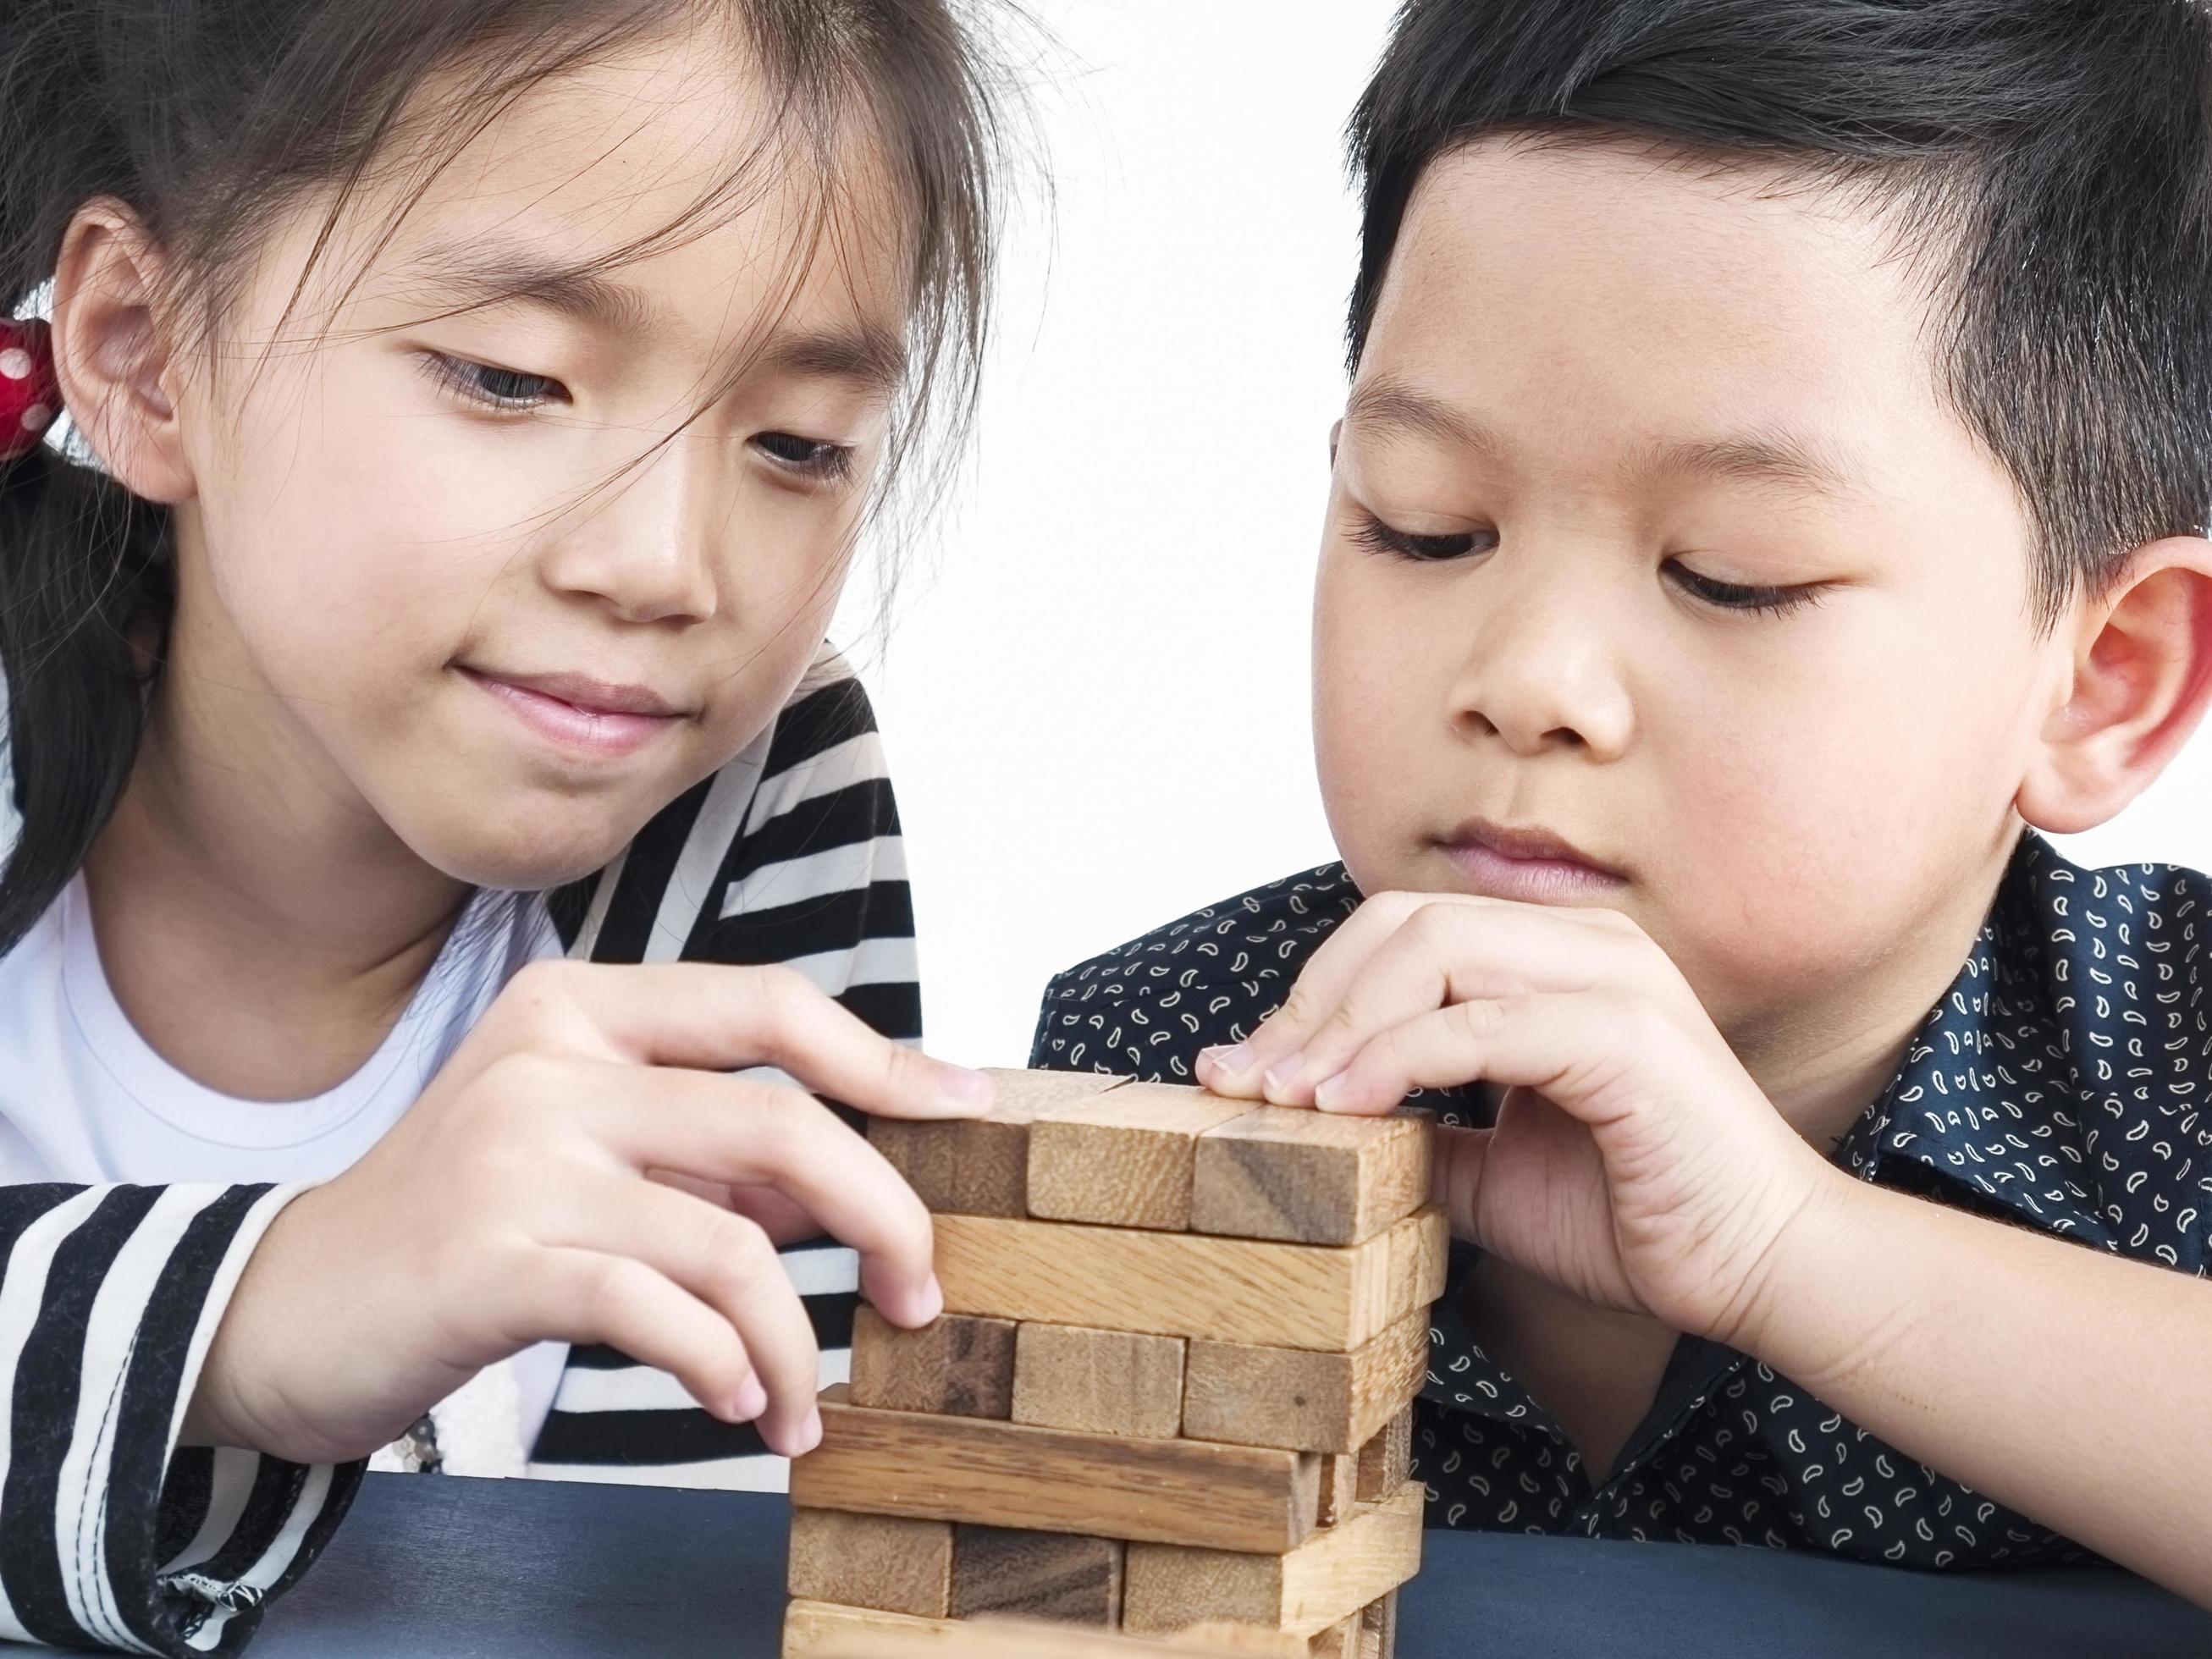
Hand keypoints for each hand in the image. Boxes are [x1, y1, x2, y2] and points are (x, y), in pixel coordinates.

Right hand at [183, 960, 991, 1463]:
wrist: (288, 1306)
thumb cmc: (463, 1221)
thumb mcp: (589, 1151)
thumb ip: (711, 1154)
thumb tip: (856, 1191)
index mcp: (581, 1008)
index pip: (769, 1007)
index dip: (884, 1057)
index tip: (965, 1107)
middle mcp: (550, 1064)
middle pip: (781, 1120)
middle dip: (885, 1214)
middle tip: (923, 1295)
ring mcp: (516, 1157)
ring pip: (733, 1239)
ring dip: (796, 1338)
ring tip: (803, 1402)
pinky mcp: (490, 1260)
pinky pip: (660, 1311)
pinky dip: (727, 1367)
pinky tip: (742, 1404)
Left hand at [1196, 893, 1845, 1349]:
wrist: (1761, 1268)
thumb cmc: (1640, 1215)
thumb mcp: (1493, 1169)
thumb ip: (1417, 1128)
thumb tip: (1317, 1124)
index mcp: (1554, 958)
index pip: (1402, 933)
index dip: (1312, 994)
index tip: (1243, 1070)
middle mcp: (1582, 943)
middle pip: (1401, 922)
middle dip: (1310, 1001)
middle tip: (1249, 1082)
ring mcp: (1610, 976)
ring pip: (1432, 952)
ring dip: (1340, 1026)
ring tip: (1286, 1099)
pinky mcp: (1625, 1034)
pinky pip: (1481, 1024)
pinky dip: (1397, 1059)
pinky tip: (1347, 1108)